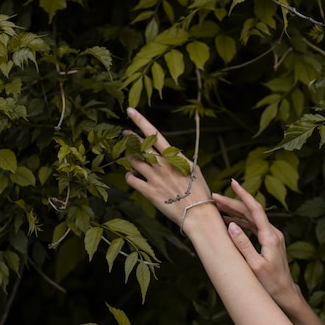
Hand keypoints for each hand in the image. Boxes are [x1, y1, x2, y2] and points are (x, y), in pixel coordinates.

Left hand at [124, 108, 213, 228]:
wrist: (197, 213)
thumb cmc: (199, 192)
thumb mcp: (194, 169)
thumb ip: (180, 159)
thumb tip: (172, 153)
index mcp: (174, 157)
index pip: (154, 134)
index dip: (140, 121)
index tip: (130, 111)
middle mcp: (162, 165)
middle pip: (140, 145)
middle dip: (130, 137)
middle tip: (125, 134)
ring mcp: (154, 178)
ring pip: (132, 160)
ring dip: (129, 156)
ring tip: (129, 155)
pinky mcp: (148, 192)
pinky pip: (131, 179)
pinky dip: (129, 176)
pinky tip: (132, 176)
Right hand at [213, 180, 301, 311]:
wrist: (285, 295)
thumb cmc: (271, 284)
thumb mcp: (254, 266)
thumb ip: (243, 245)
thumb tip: (231, 226)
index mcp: (270, 236)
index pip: (255, 210)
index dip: (243, 195)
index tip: (233, 183)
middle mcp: (272, 233)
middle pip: (250, 212)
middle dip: (232, 203)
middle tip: (214, 197)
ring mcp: (271, 237)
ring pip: (251, 219)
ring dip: (234, 212)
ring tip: (217, 207)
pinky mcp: (269, 242)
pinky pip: (253, 227)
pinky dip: (240, 222)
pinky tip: (228, 221)